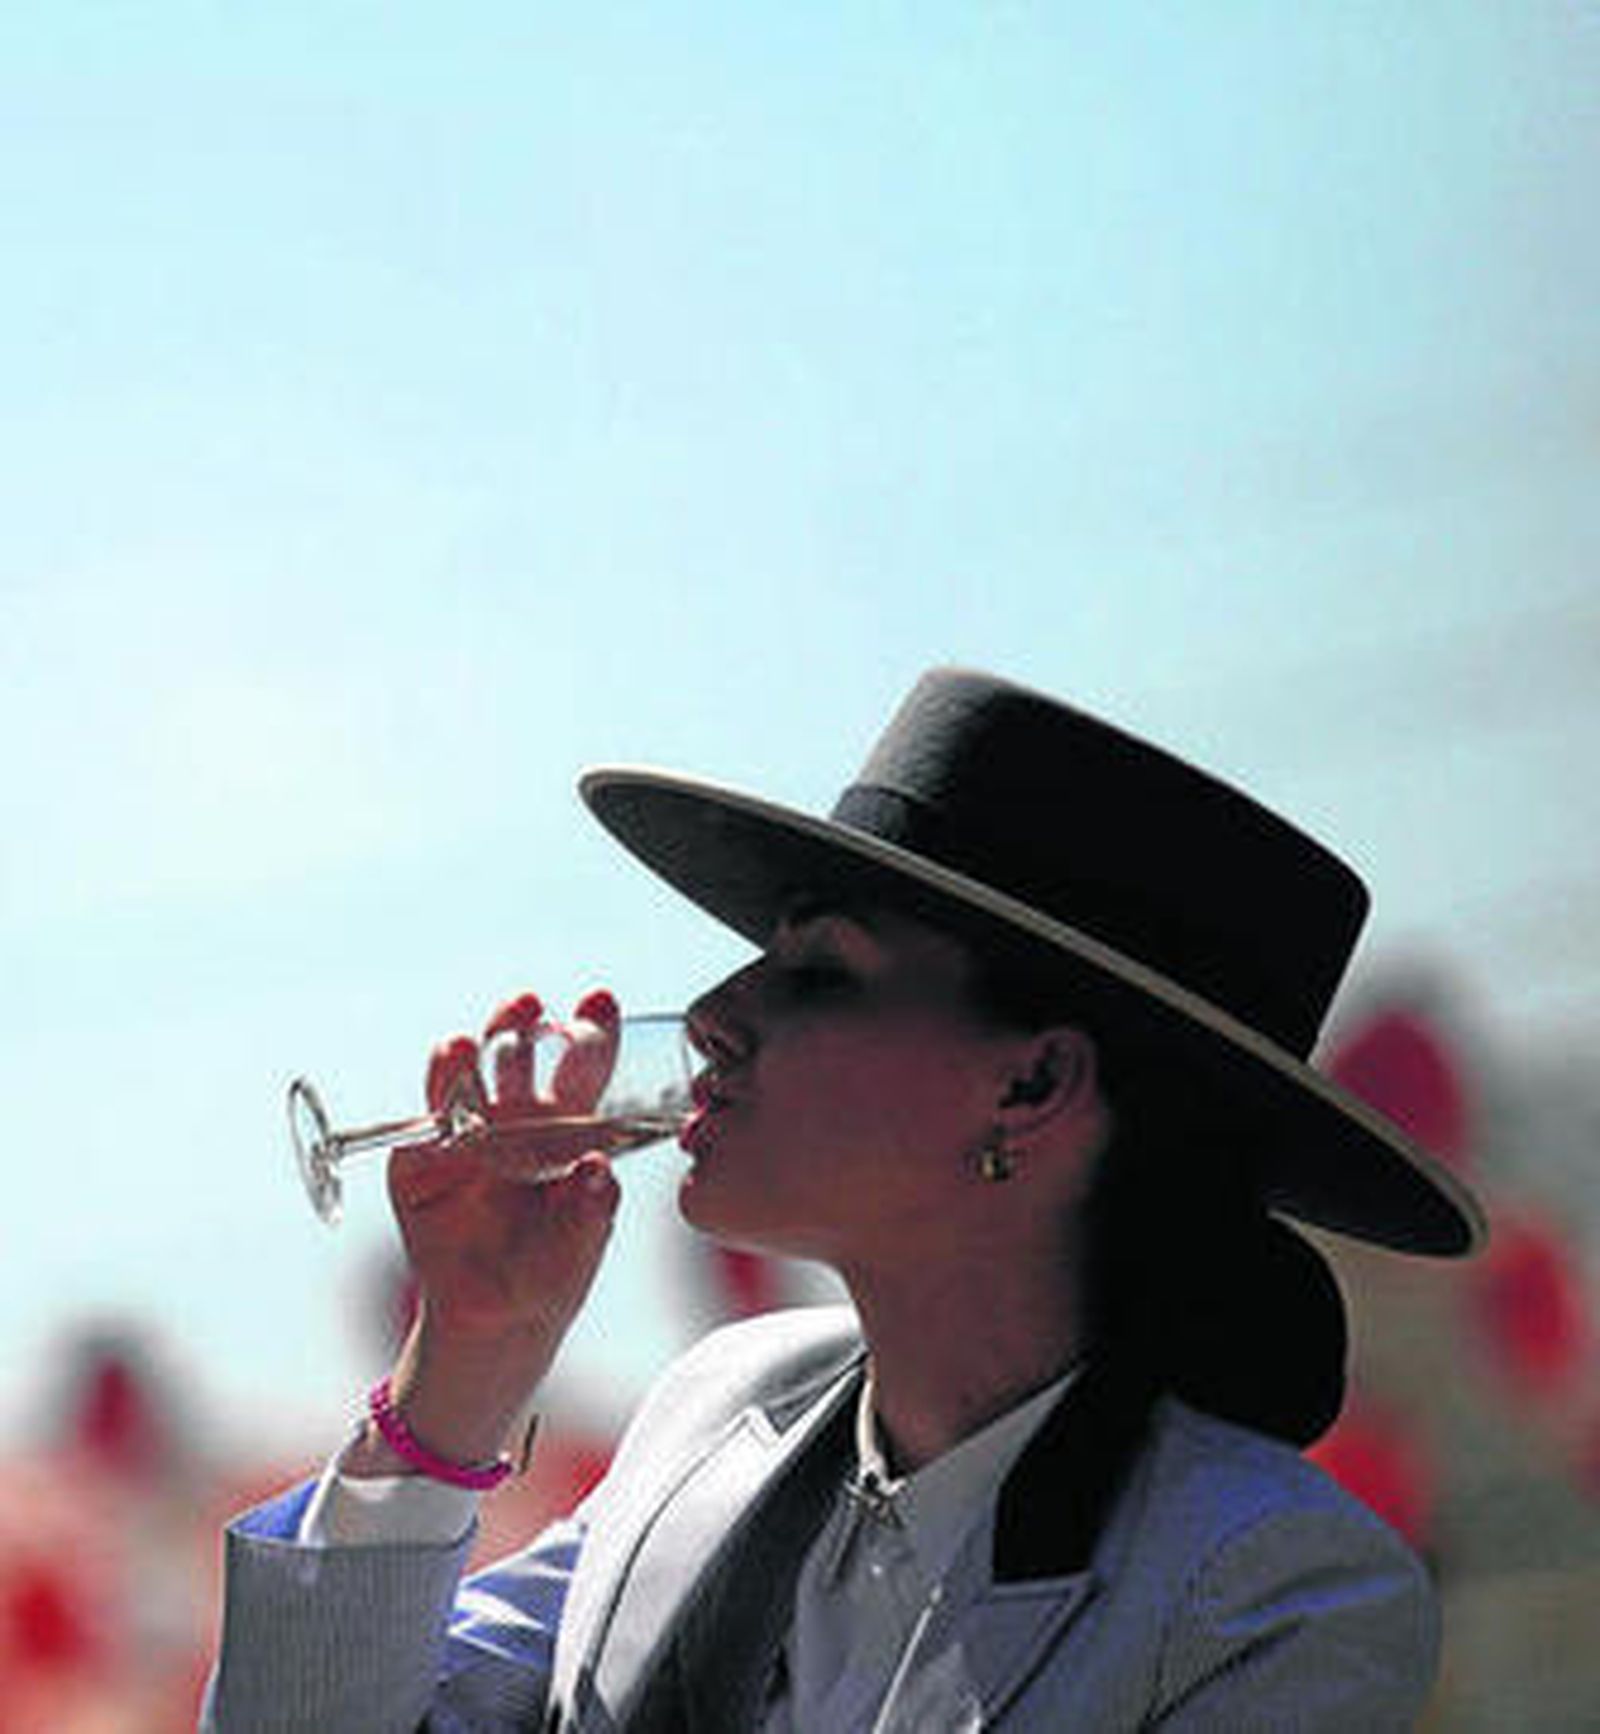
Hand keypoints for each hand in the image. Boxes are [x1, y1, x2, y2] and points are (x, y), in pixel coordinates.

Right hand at [374, 989, 623, 1466]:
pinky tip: (447, 1077)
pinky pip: (425, 1123)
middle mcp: (515, 1119)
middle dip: (522, 1024)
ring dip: (471, 1052)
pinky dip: (436, 1096)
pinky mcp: (421, 1164)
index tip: (600, 1000)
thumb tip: (596, 1173)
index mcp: (565, 1127)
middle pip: (518, 1056)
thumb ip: (592, 1209)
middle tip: (529, 1003)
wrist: (497, 1321)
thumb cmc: (554, 1271)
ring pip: (466, 1077)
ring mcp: (466, 1136)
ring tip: (474, 1042)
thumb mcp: (584, 1244)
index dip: (591, 1031)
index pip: (581, 1066)